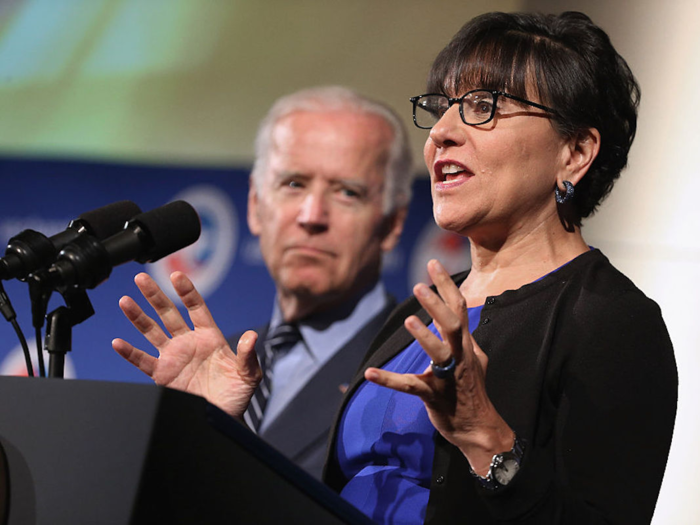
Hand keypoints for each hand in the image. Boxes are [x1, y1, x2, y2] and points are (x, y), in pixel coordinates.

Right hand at [112, 271, 260, 419]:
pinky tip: (118, 342)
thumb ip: (248, 355)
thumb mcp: (248, 375)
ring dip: (138, 317)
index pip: (196, 308)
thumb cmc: (237, 396)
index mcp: (210, 337)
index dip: (186, 291)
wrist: (221, 419)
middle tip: (141, 278)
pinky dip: (129, 353)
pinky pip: (143, 361)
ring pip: (152, 332)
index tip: (176, 276)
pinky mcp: (162, 375)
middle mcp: (189, 343)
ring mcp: (173, 357)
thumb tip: (251, 336)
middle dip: (155, 296)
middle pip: (168, 314)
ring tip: (125, 301)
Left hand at [364, 259, 512, 474]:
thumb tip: (457, 318)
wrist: (478, 429)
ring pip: (438, 353)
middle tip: (419, 285)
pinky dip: (388, 380)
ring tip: (410, 320)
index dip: (446, 285)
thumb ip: (465, 337)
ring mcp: (447, 376)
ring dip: (424, 337)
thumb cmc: (473, 391)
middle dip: (437, 305)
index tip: (433, 263)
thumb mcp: (474, 359)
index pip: (458, 308)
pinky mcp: (433, 395)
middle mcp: (459, 356)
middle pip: (451, 325)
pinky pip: (410, 386)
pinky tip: (370, 373)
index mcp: (465, 344)